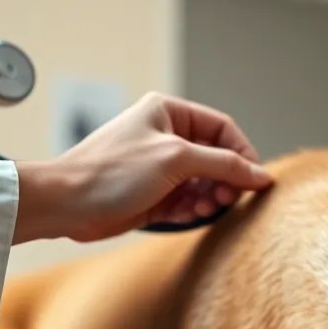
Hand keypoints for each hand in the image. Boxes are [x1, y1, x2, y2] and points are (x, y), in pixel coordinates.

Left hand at [11, 92, 273, 242]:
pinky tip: (186, 216)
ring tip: (204, 209)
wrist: (67, 204)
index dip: (242, 153)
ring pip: (203, 183)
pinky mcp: (153, 194)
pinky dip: (192, 210)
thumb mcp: (176, 159)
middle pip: (216, 158)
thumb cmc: (111, 171)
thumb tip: (260, 173)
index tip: (254, 180)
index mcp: (168, 113)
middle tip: (226, 198)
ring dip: (209, 198)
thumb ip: (223, 164)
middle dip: (224, 180)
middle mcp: (165, 136)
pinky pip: (187, 201)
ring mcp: (159, 167)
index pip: (223, 129)